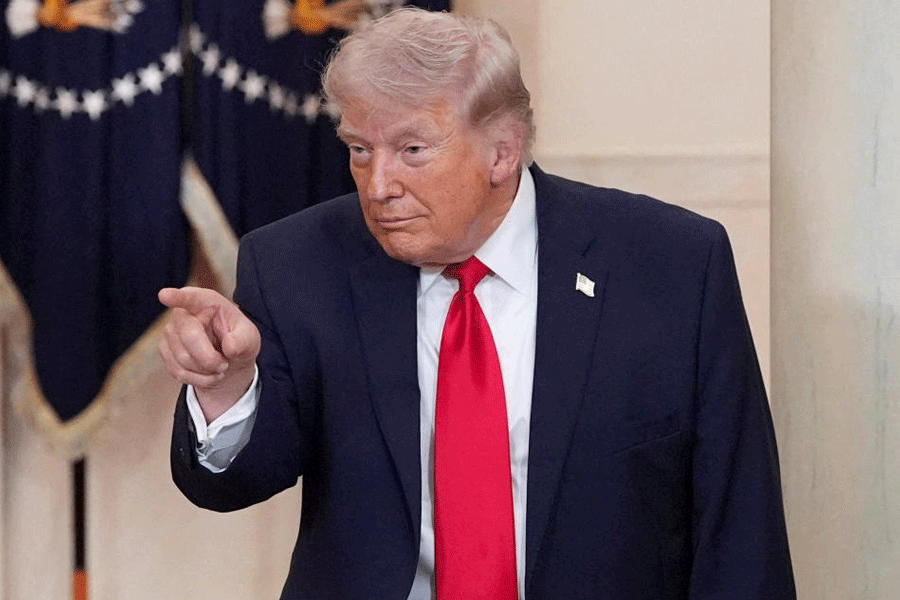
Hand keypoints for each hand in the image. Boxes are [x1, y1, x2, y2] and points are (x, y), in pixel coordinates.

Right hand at [158, 287, 260, 421]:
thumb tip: (230, 346)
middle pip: (189, 337)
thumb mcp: (249, 339)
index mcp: (206, 302)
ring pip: (183, 358)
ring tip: (219, 367)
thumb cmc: (238, 342)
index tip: (165, 295)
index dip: (178, 297)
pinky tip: (209, 375)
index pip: (191, 298)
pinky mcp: (165, 350)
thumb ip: (243, 341)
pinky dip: (198, 379)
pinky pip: (178, 371)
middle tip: (225, 365)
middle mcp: (184, 314)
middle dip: (210, 358)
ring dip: (206, 371)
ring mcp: (171, 332)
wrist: (229, 361)